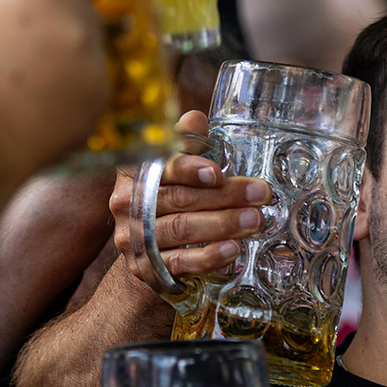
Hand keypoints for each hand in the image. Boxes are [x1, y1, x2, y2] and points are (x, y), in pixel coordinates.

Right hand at [0, 0, 107, 182]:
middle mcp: (80, 23)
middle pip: (83, 8)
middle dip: (60, 19)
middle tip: (25, 44)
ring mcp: (95, 63)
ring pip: (89, 45)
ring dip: (67, 53)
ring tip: (27, 77)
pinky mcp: (100, 98)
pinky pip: (91, 80)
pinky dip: (72, 86)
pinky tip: (39, 99)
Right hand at [109, 111, 271, 278]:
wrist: (147, 249)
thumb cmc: (168, 194)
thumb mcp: (174, 164)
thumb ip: (185, 141)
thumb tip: (196, 119)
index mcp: (133, 170)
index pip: (161, 166)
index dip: (189, 168)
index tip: (217, 172)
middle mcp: (127, 203)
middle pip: (180, 198)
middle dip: (225, 196)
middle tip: (260, 194)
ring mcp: (133, 237)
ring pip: (182, 229)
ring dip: (223, 224)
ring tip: (254, 220)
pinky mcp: (146, 267)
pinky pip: (180, 262)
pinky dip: (209, 256)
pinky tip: (233, 249)